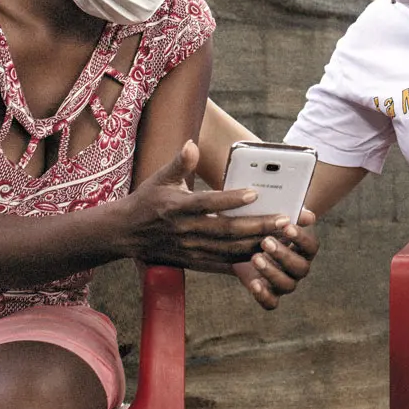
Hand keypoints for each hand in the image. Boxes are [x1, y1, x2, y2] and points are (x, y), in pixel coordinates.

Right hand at [124, 141, 288, 271]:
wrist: (124, 234)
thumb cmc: (146, 201)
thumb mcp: (159, 178)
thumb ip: (179, 162)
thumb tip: (192, 144)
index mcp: (177, 207)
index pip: (208, 203)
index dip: (231, 199)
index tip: (254, 192)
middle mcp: (185, 230)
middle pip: (226, 230)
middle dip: (257, 225)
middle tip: (283, 219)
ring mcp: (190, 249)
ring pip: (228, 249)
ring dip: (256, 244)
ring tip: (281, 237)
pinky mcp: (193, 261)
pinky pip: (222, 264)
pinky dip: (243, 261)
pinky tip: (264, 255)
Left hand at [234, 208, 318, 309]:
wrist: (249, 241)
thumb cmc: (267, 225)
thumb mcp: (275, 215)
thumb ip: (291, 212)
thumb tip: (309, 216)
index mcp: (304, 248)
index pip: (311, 246)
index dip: (302, 238)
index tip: (287, 227)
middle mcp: (299, 268)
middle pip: (300, 268)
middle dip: (284, 255)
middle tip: (266, 242)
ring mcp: (285, 283)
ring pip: (287, 285)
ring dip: (272, 272)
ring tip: (255, 257)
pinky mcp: (270, 294)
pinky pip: (271, 303)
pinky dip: (264, 296)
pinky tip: (253, 283)